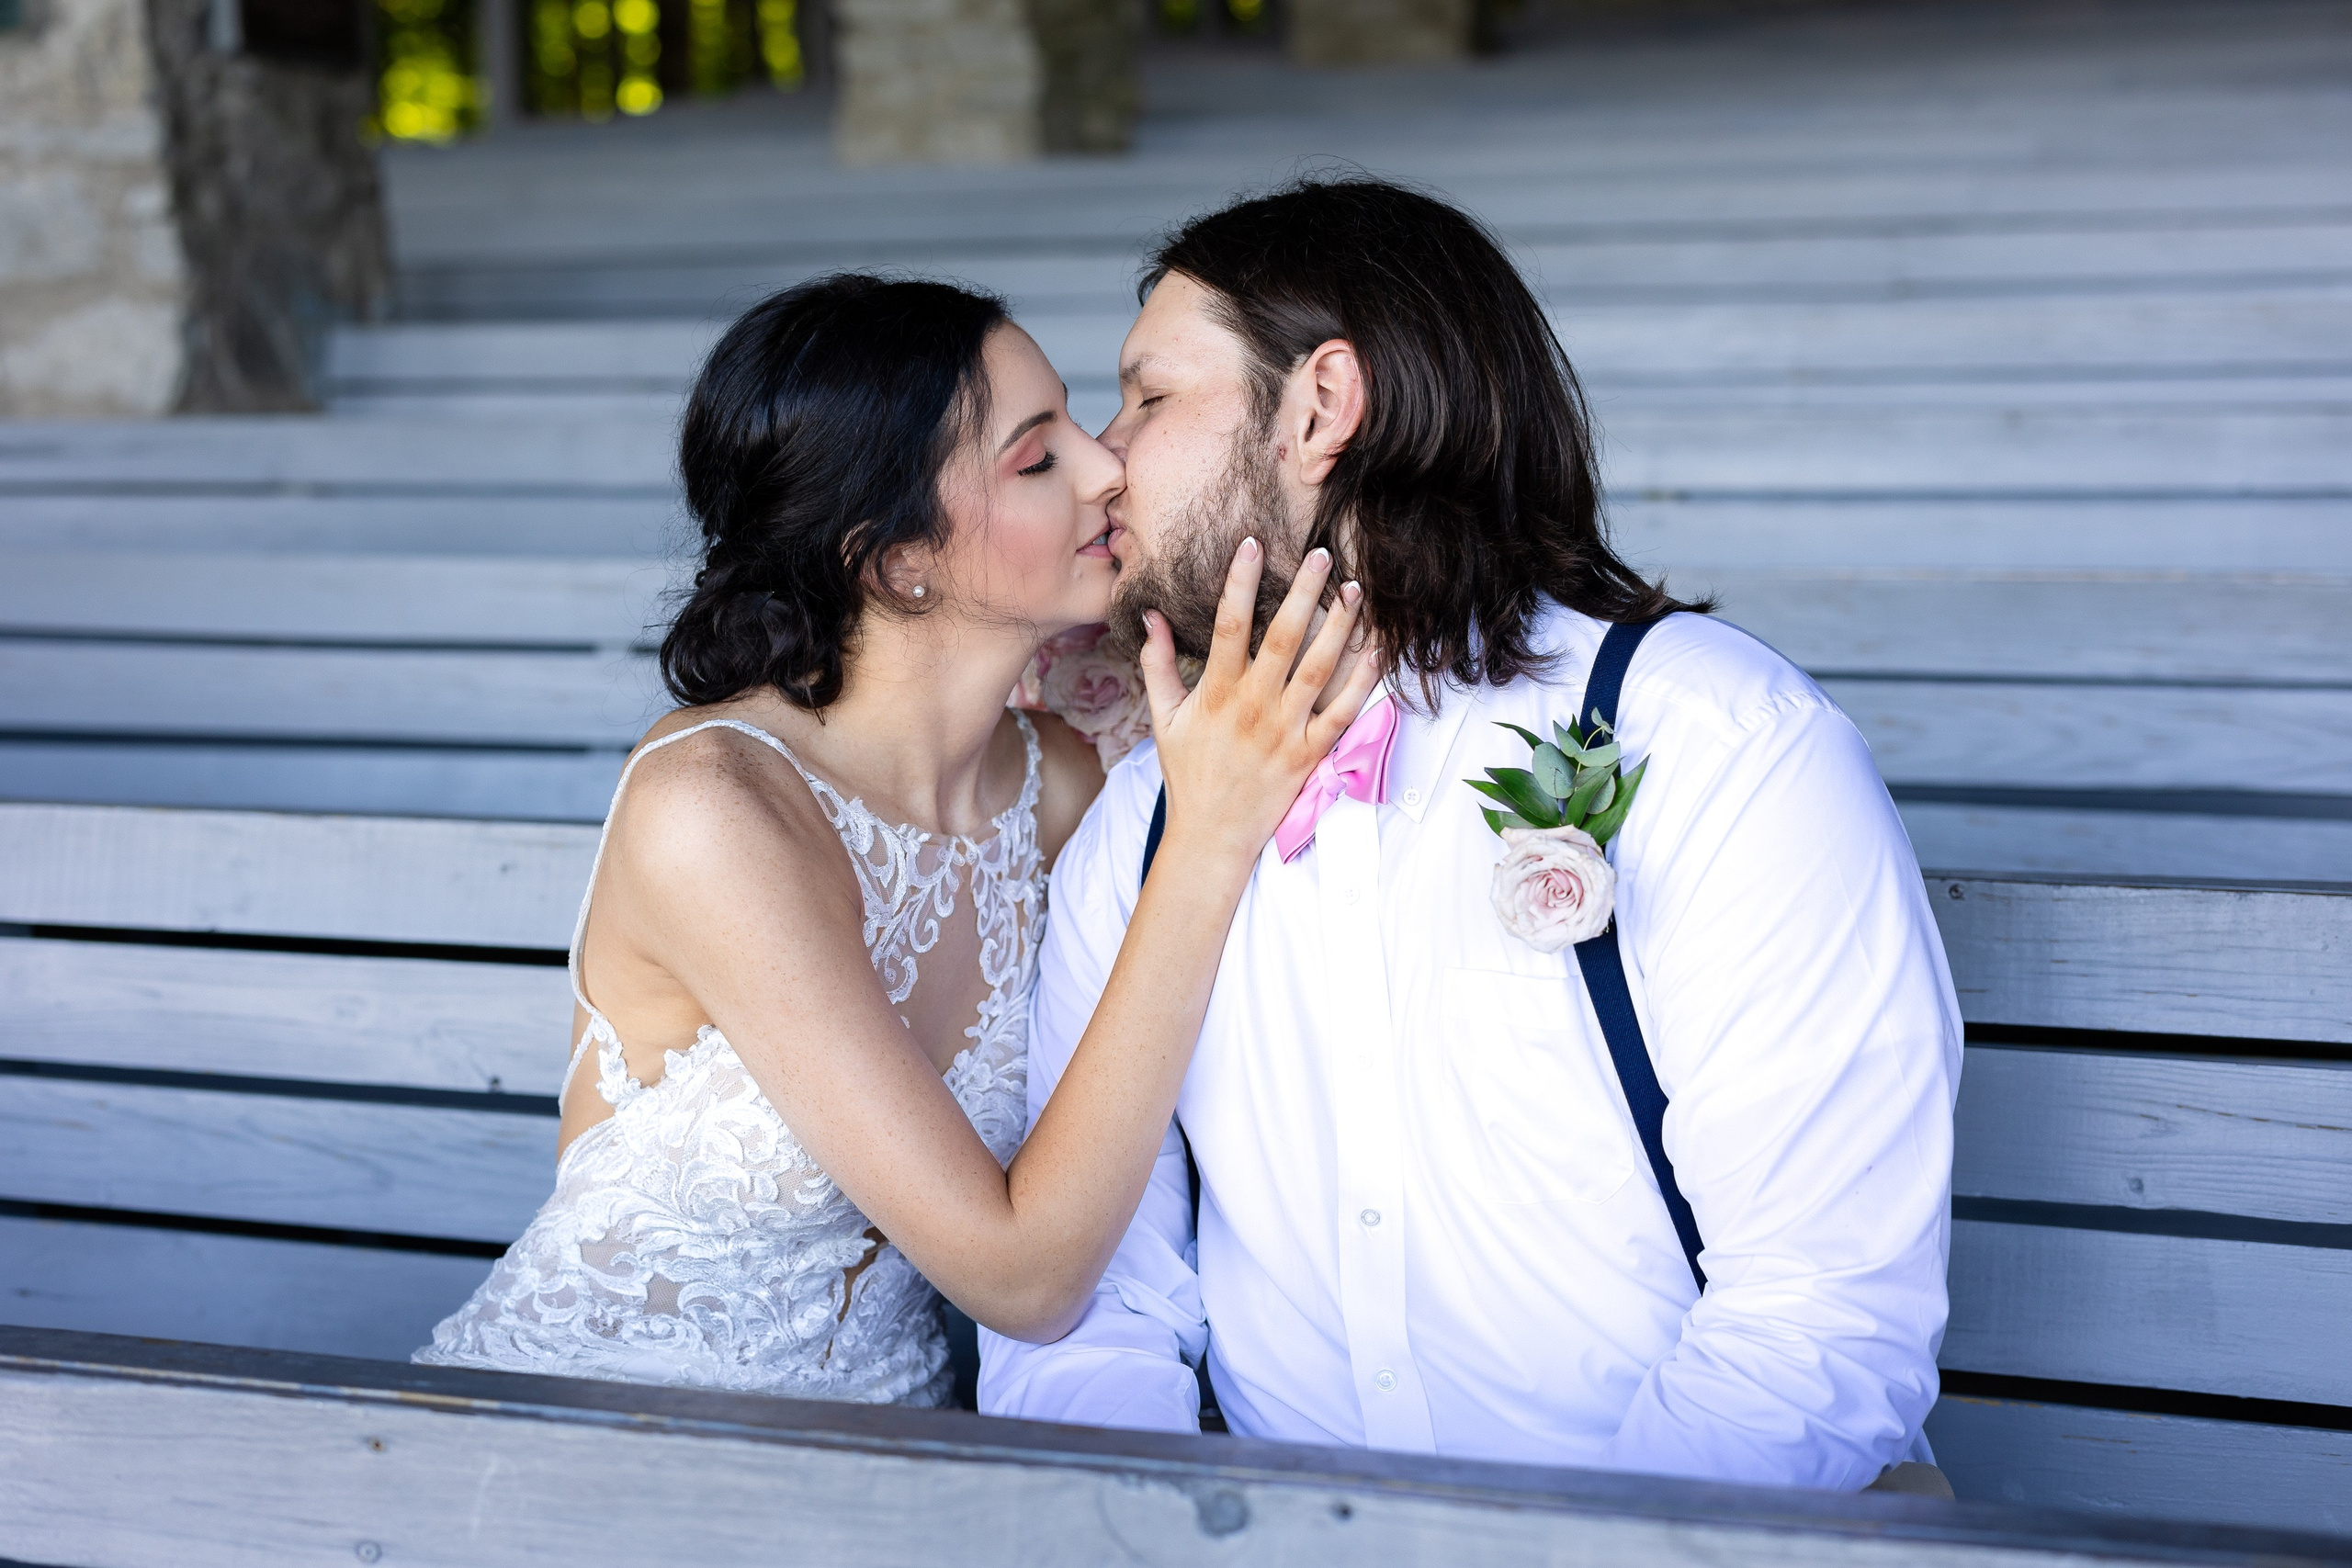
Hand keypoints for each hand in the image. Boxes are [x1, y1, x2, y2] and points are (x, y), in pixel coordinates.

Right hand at [1137, 538, 1381, 874]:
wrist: (1211, 834)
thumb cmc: (1188, 773)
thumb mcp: (1163, 717)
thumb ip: (1157, 663)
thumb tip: (1151, 616)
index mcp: (1217, 692)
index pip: (1229, 624)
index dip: (1240, 581)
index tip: (1252, 544)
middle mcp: (1254, 706)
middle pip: (1284, 637)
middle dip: (1304, 591)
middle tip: (1323, 554)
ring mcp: (1286, 730)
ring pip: (1319, 668)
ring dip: (1340, 626)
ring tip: (1356, 592)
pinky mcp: (1310, 754)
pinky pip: (1344, 712)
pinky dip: (1363, 680)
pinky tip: (1379, 650)